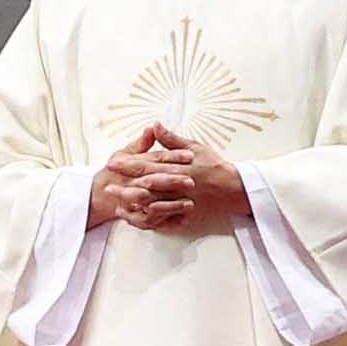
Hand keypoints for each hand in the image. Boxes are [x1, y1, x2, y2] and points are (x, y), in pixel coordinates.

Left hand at [92, 124, 241, 232]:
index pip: (151, 165)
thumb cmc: (216, 165)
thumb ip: (172, 139)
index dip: (131, 164)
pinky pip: (169, 219)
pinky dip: (153, 220)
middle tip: (108, 186)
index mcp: (180, 167)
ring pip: (157, 204)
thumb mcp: (196, 147)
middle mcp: (181, 185)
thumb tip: (154, 125)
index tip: (113, 163)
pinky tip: (139, 219)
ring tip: (118, 204)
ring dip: (137, 205)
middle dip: (128, 186)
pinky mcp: (189, 214)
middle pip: (150, 186)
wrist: (238, 189)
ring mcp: (184, 202)